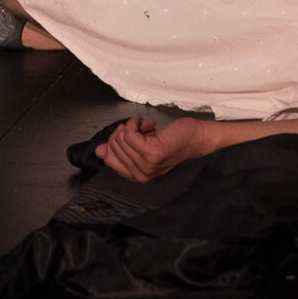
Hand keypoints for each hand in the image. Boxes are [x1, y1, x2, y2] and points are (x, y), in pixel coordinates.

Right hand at [94, 116, 208, 182]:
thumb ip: (121, 150)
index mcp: (136, 175)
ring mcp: (145, 166)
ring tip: (148, 127)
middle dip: (125, 131)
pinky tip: (147, 123)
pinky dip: (134, 123)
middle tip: (143, 129)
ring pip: (120, 139)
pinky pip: (129, 134)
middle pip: (112, 146)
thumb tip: (99, 150)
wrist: (198, 138)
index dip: (114, 140)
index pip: (108, 158)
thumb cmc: (174, 140)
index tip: (128, 132)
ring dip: (132, 125)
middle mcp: (140, 175)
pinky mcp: (151, 154)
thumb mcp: (142, 146)